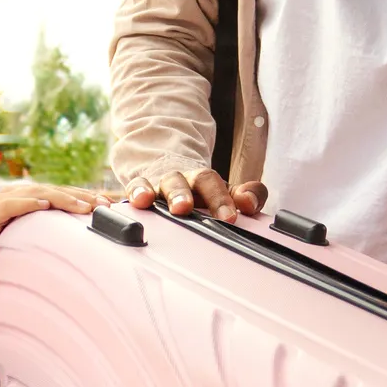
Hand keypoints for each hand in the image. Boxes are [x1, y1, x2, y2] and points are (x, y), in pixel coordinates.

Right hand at [0, 182, 111, 271]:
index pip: (58, 193)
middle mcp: (11, 197)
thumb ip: (57, 232)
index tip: (105, 203)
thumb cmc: (12, 261)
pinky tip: (44, 205)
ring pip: (33, 193)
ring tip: (80, 206)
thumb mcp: (40, 243)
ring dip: (59, 197)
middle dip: (77, 196)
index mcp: (24, 201)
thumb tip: (90, 233)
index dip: (81, 195)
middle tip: (100, 204)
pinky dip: (27, 203)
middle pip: (50, 190)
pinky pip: (9, 205)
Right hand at [125, 167, 262, 221]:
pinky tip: (140, 202)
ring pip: (167, 183)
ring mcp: (162, 184)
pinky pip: (136, 187)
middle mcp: (185, 179)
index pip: (217, 184)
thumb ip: (247, 194)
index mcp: (205, 180)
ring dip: (173, 194)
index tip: (230, 217)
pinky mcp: (139, 189)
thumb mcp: (224, 191)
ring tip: (176, 207)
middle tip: (192, 208)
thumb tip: (250, 202)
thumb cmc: (197, 190)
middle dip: (196, 194)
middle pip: (195, 180)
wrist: (164, 169)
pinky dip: (138, 192)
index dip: (223, 199)